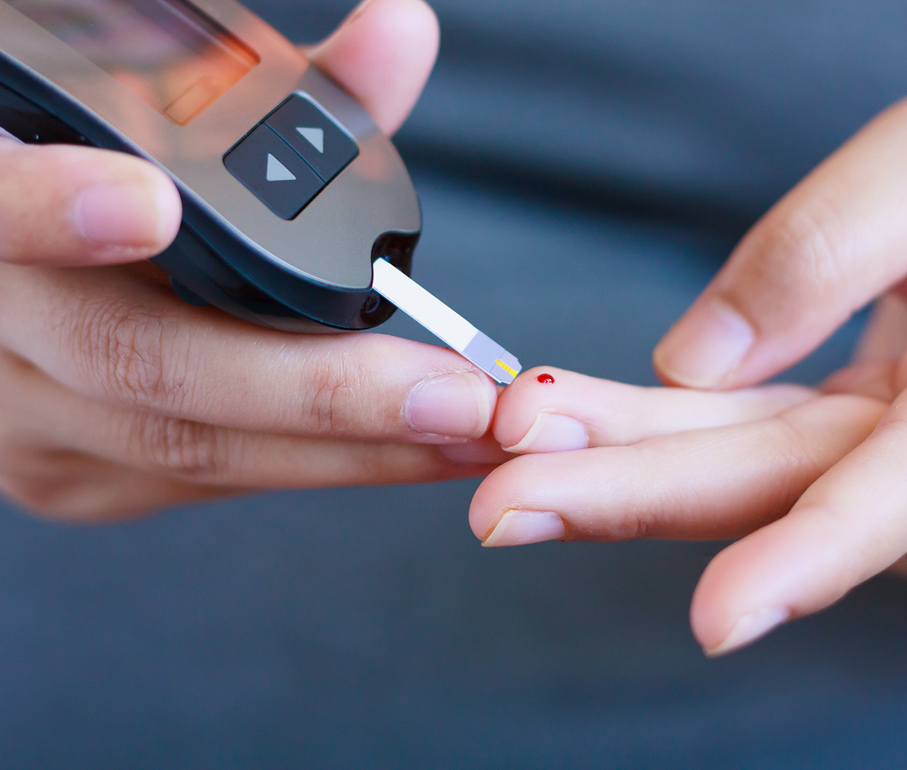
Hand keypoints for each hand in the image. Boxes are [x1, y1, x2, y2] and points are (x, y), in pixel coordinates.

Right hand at [0, 0, 500, 521]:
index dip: (48, 206)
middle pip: (143, 364)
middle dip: (319, 390)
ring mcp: (27, 418)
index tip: (150, 204)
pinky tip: (410, 450)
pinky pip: (207, 475)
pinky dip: (317, 462)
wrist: (27, 294)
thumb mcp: (161, 126)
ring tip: (470, 431)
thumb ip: (282, 90)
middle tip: (453, 395)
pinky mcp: (72, 474)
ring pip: (189, 447)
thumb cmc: (106, 185)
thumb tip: (404, 32)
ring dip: (349, 450)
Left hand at [469, 90, 906, 654]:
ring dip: (619, 467)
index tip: (722, 617)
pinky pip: (750, 459)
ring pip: (747, 480)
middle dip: (632, 493)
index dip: (815, 552)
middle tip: (504, 497)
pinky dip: (653, 441)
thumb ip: (829, 248)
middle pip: (781, 489)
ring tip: (509, 448)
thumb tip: (693, 357)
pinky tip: (565, 429)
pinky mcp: (860, 472)